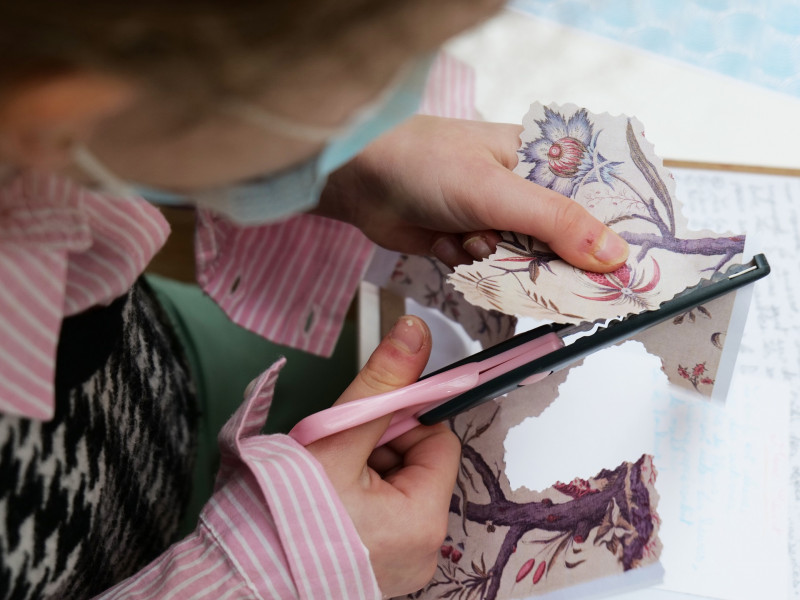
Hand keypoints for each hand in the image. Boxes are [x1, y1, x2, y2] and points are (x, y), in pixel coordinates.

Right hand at [306, 315, 458, 596]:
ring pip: (397, 490)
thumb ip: (380, 384)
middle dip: (379, 448)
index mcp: (423, 520)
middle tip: (336, 455)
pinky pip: (383, 519)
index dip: (401, 421)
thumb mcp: (334, 439)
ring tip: (324, 483)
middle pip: (417, 467)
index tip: (363, 421)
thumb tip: (415, 331)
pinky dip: (359, 502)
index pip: (438, 442)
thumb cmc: (279, 517)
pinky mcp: (379, 573)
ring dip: (366, 472)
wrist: (238, 580)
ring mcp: (402, 566)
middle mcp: (423, 550)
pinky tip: (325, 505)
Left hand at [317, 115, 628, 270]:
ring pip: (525, 263)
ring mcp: (495, 220)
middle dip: (553, 261)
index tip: (630, 272)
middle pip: (564, 241)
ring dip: (503, 265)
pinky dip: (472, 268)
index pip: (596, 201)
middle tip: (546, 273)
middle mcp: (524, 192)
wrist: (359, 181)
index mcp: (542, 162)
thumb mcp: (499, 190)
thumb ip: (557, 223)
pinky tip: (448, 245)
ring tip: (473, 240)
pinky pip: (490, 272)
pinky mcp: (468, 244)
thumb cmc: (428, 164)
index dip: (614, 235)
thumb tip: (616, 256)